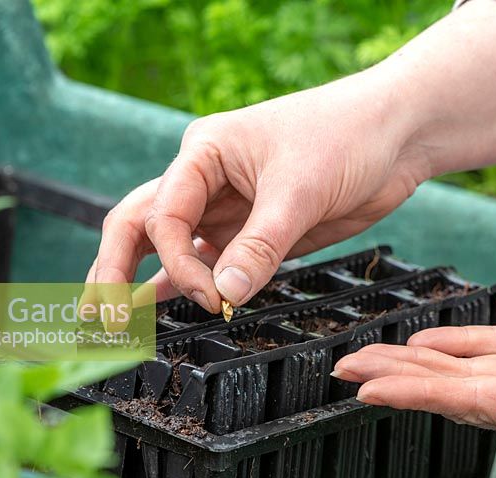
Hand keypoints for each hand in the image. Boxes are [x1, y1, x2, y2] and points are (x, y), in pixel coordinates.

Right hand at [85, 0, 495, 312]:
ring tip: (116, 323)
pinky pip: (214, 263)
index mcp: (203, 153)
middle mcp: (206, 181)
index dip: (176, 262)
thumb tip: (222, 297)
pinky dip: (193, 287)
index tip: (212, 297)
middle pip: (142, 226)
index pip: (162, 214)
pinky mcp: (256, 233)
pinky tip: (169, 311)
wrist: (396, 136)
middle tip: (99, 317)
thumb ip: (259, 246)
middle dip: (115, 270)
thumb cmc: (346, 136)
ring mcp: (230, 209)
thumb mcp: (300, 190)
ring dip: (147, 283)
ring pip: (173, 250)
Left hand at [332, 265, 495, 437]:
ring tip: (370, 356)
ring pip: (465, 368)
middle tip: (346, 372)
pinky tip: (424, 340)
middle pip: (454, 390)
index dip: (416, 395)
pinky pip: (492, 346)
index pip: (471, 404)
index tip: (368, 389)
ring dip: (416, 362)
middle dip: (398, 381)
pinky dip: (456, 343)